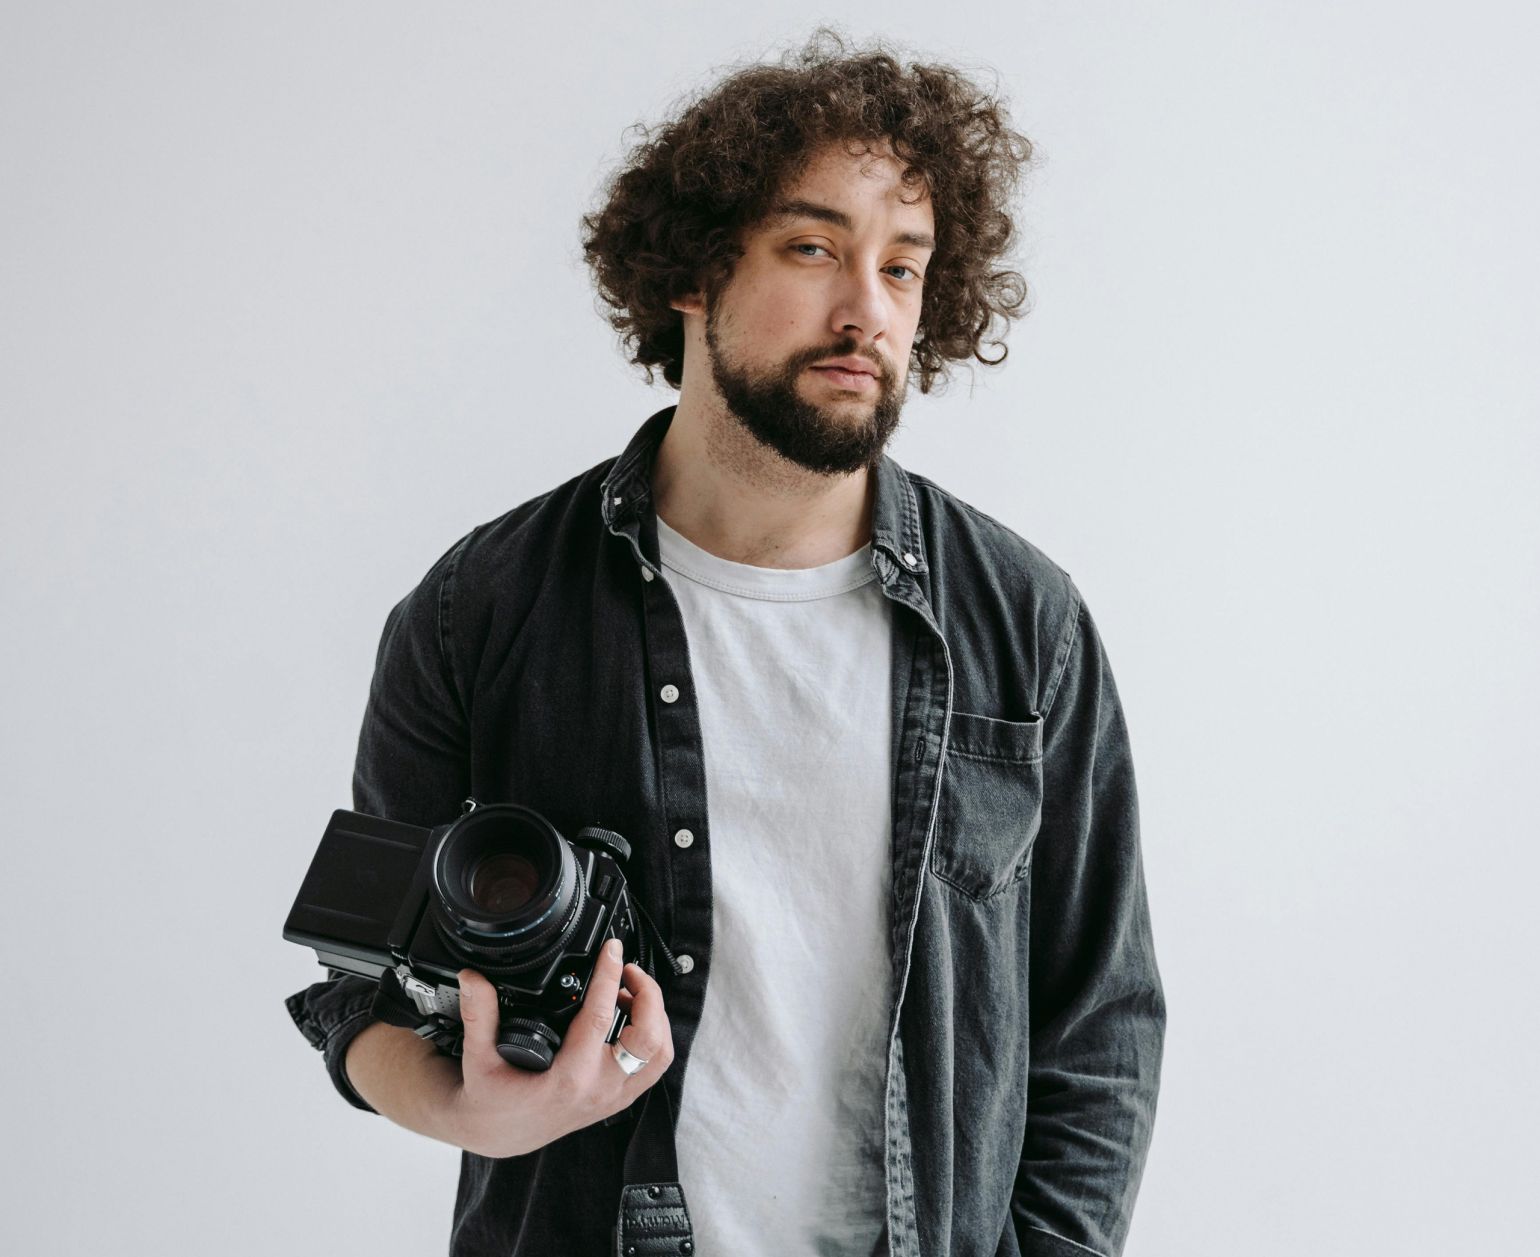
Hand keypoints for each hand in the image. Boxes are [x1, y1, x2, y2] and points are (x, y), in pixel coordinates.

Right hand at [446, 939, 674, 1158]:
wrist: (497, 1135)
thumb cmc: (490, 1100)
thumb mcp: (478, 1057)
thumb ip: (478, 1015)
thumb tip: (472, 978)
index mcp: (568, 1079)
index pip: (600, 1017)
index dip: (609, 976)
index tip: (612, 950)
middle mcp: (598, 1090)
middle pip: (648, 1037)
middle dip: (647, 996)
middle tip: (628, 970)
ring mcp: (612, 1098)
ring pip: (659, 1054)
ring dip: (655, 1016)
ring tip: (631, 992)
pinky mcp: (618, 1100)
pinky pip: (653, 1067)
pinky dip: (653, 1037)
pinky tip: (631, 1017)